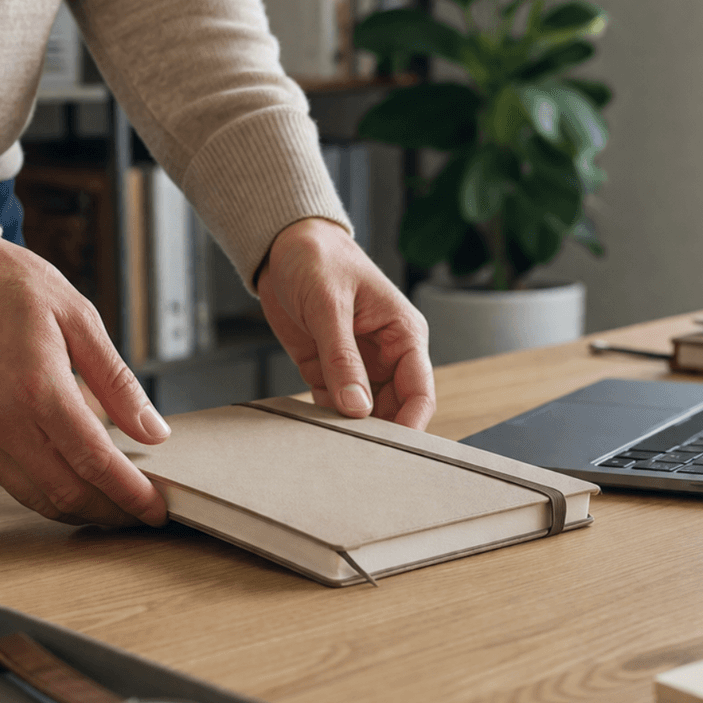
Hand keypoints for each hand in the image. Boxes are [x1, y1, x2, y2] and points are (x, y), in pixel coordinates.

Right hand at [0, 238, 171, 525]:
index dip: (131, 494)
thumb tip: (154, 431)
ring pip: (36, 497)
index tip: (157, 508)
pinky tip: (73, 485)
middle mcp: (3, 419)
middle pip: (67, 492)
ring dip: (79, 511)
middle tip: (142, 512)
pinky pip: (10, 481)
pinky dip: (46, 494)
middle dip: (111, 512)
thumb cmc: (8, 285)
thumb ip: (118, 383)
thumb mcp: (80, 318)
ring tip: (115, 507)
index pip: (95, 462)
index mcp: (39, 388)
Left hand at [256, 218, 434, 429]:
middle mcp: (386, 354)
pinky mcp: (327, 369)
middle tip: (356, 456)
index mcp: (403, 333)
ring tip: (333, 447)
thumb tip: (357, 407)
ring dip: (350, 429)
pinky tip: (312, 430)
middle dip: (378, 432)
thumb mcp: (329, 305)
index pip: (420, 390)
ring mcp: (357, 365)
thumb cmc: (317, 259)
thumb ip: (342, 358)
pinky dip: (324, 418)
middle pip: (394, 409)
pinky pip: (332, 404)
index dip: (410, 424)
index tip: (391, 450)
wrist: (282, 246)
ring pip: (364, 412)